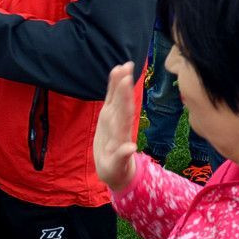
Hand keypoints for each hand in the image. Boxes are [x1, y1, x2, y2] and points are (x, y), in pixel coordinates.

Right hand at [94, 63, 138, 191]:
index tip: (126, 81)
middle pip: (121, 102)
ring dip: (119, 83)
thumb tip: (130, 147)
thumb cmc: (115, 171)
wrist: (116, 172)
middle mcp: (117, 124)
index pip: (123, 113)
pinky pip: (110, 100)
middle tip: (126, 66)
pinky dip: (112, 88)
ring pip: (116, 99)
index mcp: (119, 134)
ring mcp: (113, 120)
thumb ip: (122, 157)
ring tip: (122, 66)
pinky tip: (116, 73)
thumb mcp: (115, 168)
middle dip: (122, 85)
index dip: (124, 97)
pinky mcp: (108, 119)